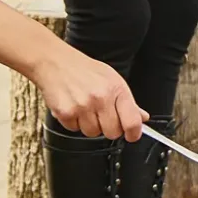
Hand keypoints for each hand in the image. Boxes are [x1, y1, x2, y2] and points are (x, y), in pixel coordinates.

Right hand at [32, 47, 147, 139]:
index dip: (134, 133)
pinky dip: (74, 122)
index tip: (132, 135)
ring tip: (86, 108)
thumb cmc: (84, 70)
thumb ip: (128, 102)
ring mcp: (83, 106)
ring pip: (93, 133)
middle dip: (109, 128)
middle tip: (103, 115)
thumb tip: (142, 118)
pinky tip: (74, 107)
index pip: (132, 121)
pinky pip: (75, 130)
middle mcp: (101, 98)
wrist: (55, 62)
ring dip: (90, 125)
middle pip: (113, 133)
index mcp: (116, 89)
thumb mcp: (112, 79)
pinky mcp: (66, 113)